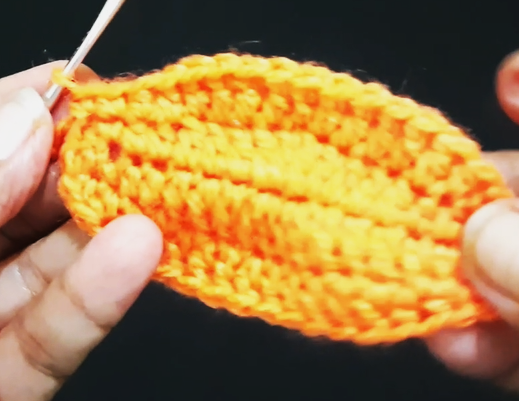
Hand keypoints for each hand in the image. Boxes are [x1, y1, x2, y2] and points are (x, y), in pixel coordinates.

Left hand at [0, 64, 162, 399]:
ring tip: (151, 191)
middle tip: (130, 140)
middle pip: (17, 203)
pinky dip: (98, 298)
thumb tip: (23, 120)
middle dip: (76, 169)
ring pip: (47, 268)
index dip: (17, 110)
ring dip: (103, 231)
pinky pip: (53, 338)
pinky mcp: (6, 382)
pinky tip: (139, 252)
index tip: (74, 87)